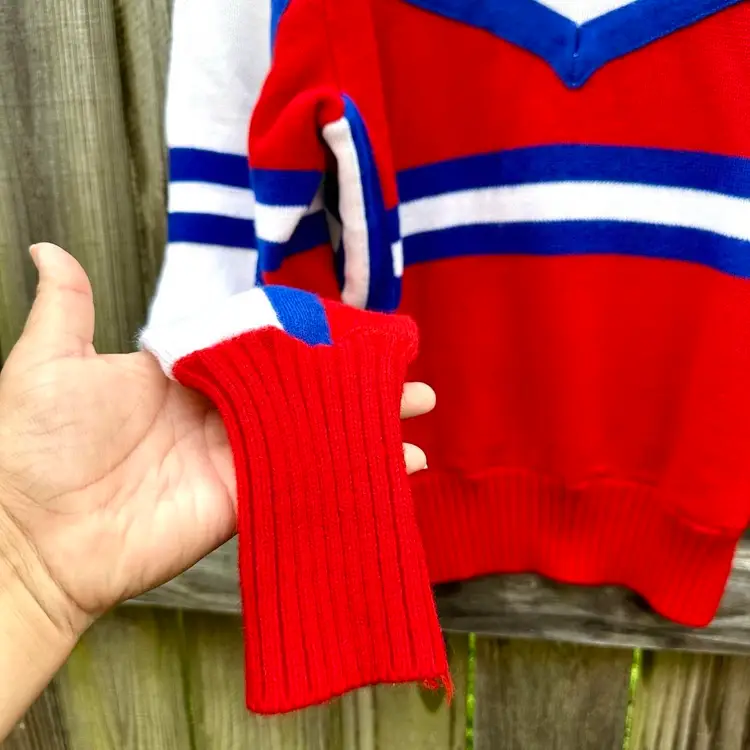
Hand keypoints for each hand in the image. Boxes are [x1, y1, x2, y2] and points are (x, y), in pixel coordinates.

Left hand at [0, 243, 435, 637]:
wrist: (31, 536)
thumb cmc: (32, 446)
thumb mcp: (48, 363)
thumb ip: (69, 307)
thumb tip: (49, 246)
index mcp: (189, 374)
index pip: (262, 344)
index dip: (306, 332)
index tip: (352, 322)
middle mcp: (223, 412)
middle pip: (302, 385)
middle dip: (352, 374)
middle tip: (401, 360)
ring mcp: (239, 456)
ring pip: (315, 428)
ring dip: (367, 418)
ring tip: (419, 403)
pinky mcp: (248, 498)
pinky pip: (308, 476)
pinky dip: (353, 468)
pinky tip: (399, 461)